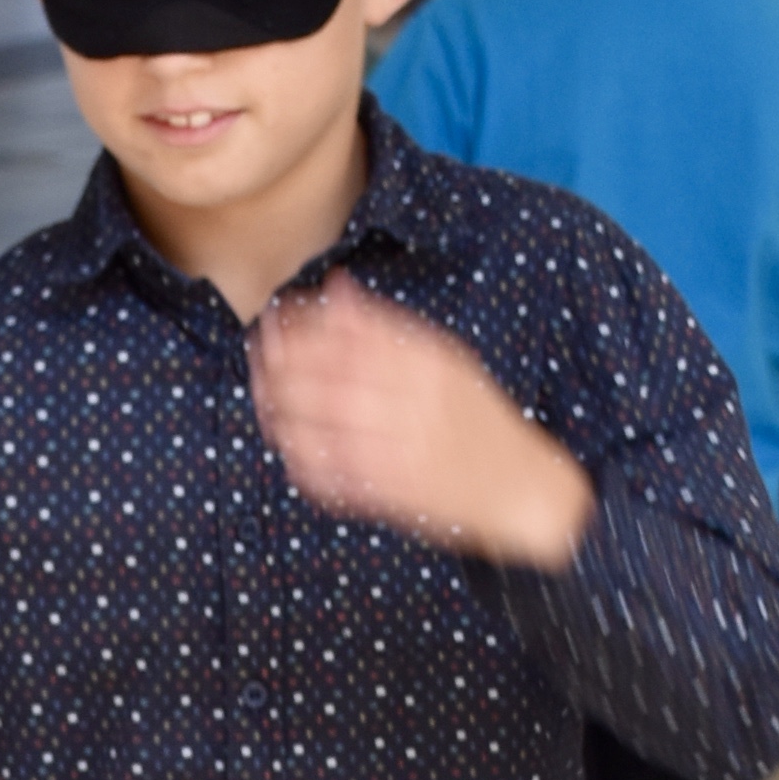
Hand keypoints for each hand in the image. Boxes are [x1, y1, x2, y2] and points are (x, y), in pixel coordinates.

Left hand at [250, 277, 594, 569]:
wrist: (520, 487)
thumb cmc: (477, 418)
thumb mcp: (447, 359)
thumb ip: (388, 326)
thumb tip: (337, 285)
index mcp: (429, 367)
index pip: (348, 337)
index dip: (301, 326)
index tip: (276, 315)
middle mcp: (413, 407)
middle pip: (324, 380)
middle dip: (279, 363)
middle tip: (257, 351)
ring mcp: (398, 453)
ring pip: (317, 428)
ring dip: (279, 409)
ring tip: (264, 395)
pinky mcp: (388, 494)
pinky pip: (329, 474)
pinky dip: (300, 457)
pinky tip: (289, 441)